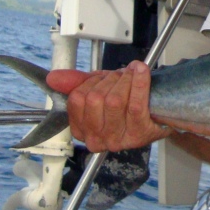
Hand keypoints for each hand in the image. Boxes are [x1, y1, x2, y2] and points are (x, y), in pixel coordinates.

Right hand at [47, 61, 169, 151]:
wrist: (156, 116)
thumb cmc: (126, 104)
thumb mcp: (98, 90)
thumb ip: (76, 83)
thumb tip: (52, 78)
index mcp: (82, 131)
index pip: (76, 99)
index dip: (90, 82)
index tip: (101, 78)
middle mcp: (97, 139)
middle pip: (95, 99)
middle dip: (109, 80)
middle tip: (120, 76)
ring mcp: (118, 139)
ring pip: (115, 100)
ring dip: (125, 79)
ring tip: (131, 75)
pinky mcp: (139, 133)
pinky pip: (136, 102)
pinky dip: (139, 81)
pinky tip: (141, 70)